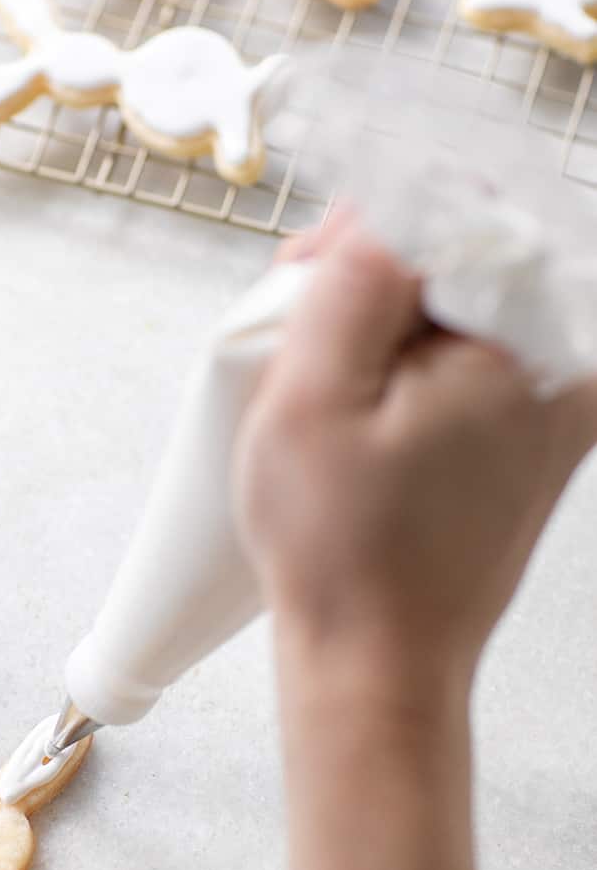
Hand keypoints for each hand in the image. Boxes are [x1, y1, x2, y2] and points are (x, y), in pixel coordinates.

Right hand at [234, 208, 596, 696]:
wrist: (377, 662)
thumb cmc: (342, 555)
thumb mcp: (313, 396)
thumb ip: (356, 277)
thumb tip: (386, 207)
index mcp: (530, 347)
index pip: (456, 211)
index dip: (365, 230)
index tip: (305, 274)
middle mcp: (566, 369)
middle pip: (464, 253)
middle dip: (374, 277)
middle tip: (302, 334)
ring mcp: (557, 405)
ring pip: (459, 305)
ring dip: (386, 324)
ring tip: (328, 386)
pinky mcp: (533, 436)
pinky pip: (470, 357)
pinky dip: (411, 366)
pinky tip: (364, 411)